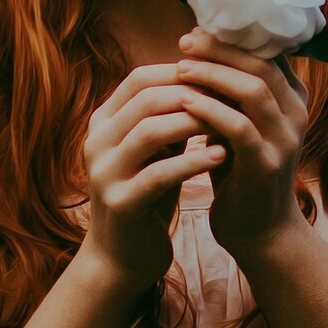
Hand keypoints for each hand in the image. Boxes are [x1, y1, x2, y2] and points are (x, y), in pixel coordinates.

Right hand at [78, 63, 228, 290]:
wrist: (121, 256)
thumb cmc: (146, 194)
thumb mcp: (155, 149)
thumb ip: (168, 116)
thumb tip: (210, 74)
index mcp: (103, 123)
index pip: (139, 78)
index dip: (181, 71)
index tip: (220, 74)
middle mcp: (97, 142)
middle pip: (145, 99)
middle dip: (192, 93)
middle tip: (231, 94)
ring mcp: (104, 173)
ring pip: (149, 131)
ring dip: (193, 122)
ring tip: (230, 121)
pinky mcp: (120, 204)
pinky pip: (158, 174)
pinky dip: (192, 162)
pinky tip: (221, 156)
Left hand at [172, 29, 310, 252]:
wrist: (260, 232)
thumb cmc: (242, 173)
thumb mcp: (241, 124)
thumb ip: (231, 93)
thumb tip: (197, 48)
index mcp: (292, 99)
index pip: (267, 51)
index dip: (231, 37)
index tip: (195, 31)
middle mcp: (296, 114)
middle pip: (262, 63)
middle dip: (220, 49)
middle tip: (185, 42)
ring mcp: (285, 140)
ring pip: (254, 90)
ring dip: (213, 75)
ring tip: (180, 67)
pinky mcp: (266, 165)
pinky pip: (239, 127)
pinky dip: (210, 110)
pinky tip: (184, 102)